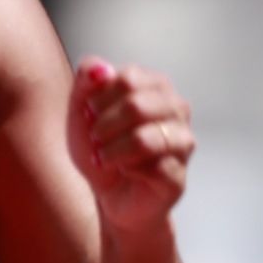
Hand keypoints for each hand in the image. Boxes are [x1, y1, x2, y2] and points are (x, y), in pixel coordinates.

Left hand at [67, 59, 193, 235]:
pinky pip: (151, 167)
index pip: (128, 78)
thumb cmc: (100, 146)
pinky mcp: (177, 175)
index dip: (99, 98)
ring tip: (103, 156)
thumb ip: (86, 82)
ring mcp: (182, 142)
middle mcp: (176, 109)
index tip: (89, 113)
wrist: (108, 193)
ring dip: (111, 149)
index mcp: (155, 86)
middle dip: (104, 124)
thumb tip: (100, 69)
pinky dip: (125, 169)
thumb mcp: (80, 110)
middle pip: (137, 105)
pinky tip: (122, 171)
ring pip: (144, 138)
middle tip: (95, 138)